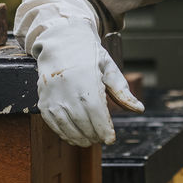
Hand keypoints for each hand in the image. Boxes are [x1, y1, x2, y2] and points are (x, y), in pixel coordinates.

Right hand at [30, 21, 143, 145]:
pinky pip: (52, 122)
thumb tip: (139, 109)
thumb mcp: (109, 67)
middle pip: (81, 120)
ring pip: (66, 124)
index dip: (103, 128)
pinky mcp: (43, 98)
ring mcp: (52, 94)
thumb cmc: (89, 55)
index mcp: (87, 77)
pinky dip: (63, 133)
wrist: (61, 41)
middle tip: (101, 139)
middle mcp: (67, 87)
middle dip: (93, 134)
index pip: (96, 110)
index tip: (110, 139)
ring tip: (89, 140)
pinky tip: (73, 137)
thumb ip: (122, 90)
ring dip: (78, 137)